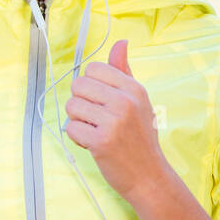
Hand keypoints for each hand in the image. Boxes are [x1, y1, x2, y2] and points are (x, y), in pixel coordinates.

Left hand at [62, 39, 168, 206]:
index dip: (90, 86)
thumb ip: (123, 71)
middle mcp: (125, 101)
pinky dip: (78, 139)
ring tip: (97, 132)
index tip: (102, 102)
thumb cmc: (140, 137)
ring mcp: (113, 121)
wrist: (149, 176)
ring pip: (71, 107)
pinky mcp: (101, 141)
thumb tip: (120, 42)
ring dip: (78, 122)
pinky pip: (71, 128)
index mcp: (134, 88)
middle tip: (98, 120)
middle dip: (81, 104)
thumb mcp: (138, 100)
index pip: (92, 69)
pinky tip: (94, 145)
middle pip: (77, 85)